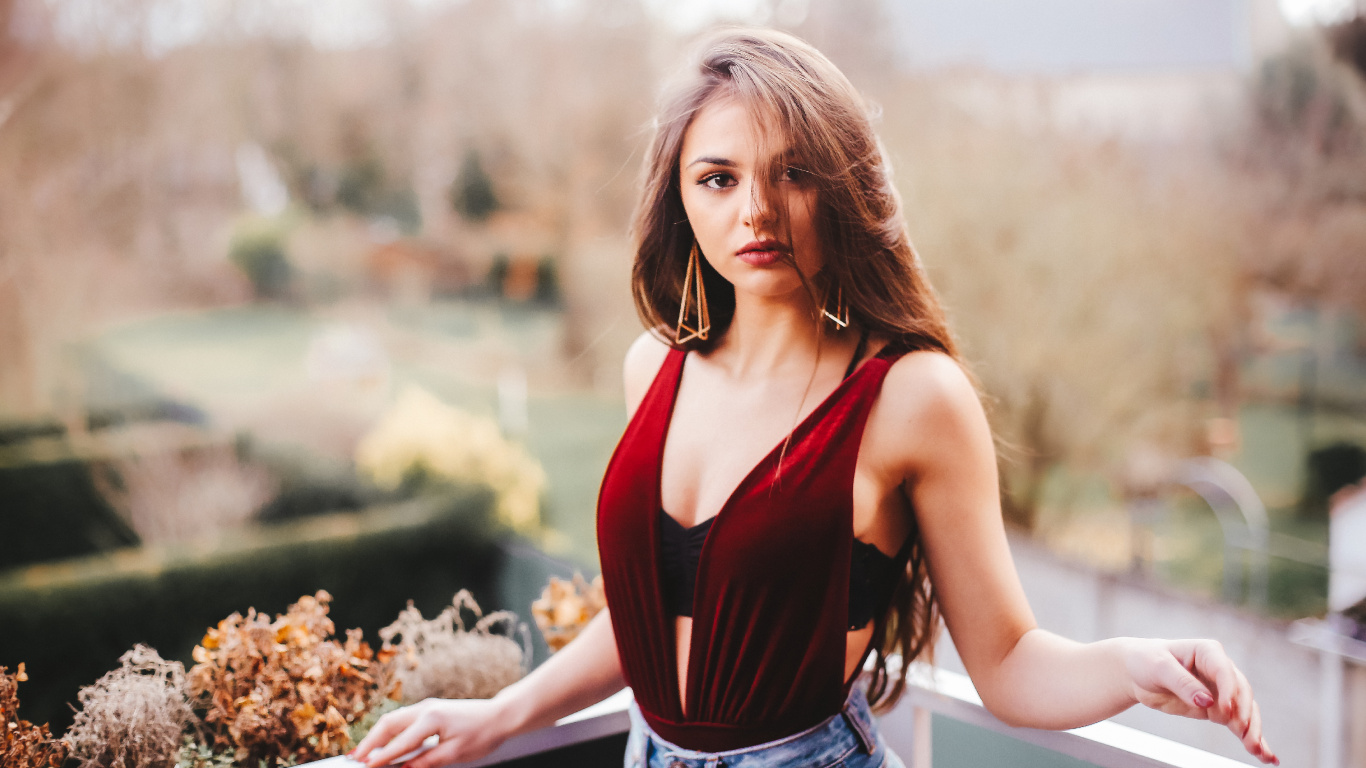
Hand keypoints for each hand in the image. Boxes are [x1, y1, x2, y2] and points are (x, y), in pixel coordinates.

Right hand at [350, 697, 513, 767]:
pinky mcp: (429, 709)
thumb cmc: (482, 734)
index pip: (400, 743)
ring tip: (362, 753)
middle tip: (353, 761)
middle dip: (369, 743)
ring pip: (392, 719)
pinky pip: (402, 719)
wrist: (499, 715)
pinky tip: (382, 743)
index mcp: (432, 719)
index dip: (380, 758)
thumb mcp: (455, 754)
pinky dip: (388, 731)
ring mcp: (426, 706)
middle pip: (388, 724)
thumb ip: (427, 761)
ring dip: (376, 736)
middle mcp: (425, 708)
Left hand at [1122, 638, 1277, 764]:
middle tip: (1244, 734)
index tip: (1226, 711)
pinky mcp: (1217, 708)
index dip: (1228, 691)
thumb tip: (1206, 701)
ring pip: (1245, 710)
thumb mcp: (1159, 667)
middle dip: (1245, 715)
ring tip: (1259, 751)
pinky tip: (1264, 755)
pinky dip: (1250, 738)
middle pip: (1241, 693)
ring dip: (1254, 731)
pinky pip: (1238, 723)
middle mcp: (1220, 669)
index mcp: (1207, 652)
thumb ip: (1182, 682)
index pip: (1225, 671)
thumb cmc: (1146, 661)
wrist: (1137, 672)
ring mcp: (1221, 690)